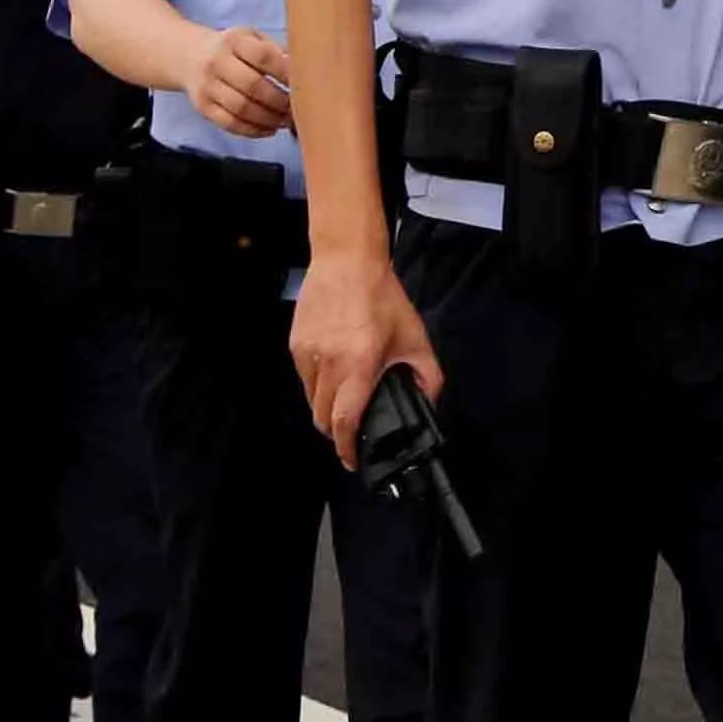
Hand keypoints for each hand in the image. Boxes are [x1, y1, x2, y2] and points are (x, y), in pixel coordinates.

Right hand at [188, 24, 296, 138]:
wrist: (187, 55)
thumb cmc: (231, 48)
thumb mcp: (251, 37)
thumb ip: (276, 51)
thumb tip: (305, 70)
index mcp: (234, 40)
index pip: (263, 56)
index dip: (285, 72)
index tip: (305, 83)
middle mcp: (217, 62)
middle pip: (253, 86)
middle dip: (280, 101)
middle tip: (297, 109)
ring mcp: (207, 86)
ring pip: (241, 109)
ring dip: (269, 119)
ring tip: (285, 121)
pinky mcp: (202, 107)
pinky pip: (229, 123)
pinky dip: (253, 130)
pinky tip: (269, 129)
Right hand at [289, 249, 442, 465]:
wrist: (346, 260)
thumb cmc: (384, 299)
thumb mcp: (415, 338)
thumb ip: (427, 376)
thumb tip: (428, 405)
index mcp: (359, 365)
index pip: (344, 421)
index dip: (346, 448)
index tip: (353, 461)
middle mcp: (328, 364)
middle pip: (322, 418)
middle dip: (336, 432)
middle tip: (352, 432)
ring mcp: (306, 354)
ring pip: (310, 399)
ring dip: (326, 408)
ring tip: (344, 399)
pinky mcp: (294, 344)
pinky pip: (304, 378)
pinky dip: (318, 385)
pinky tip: (334, 372)